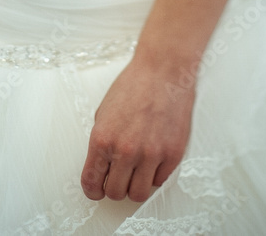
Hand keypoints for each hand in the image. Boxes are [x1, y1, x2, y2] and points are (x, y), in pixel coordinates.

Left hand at [80, 54, 194, 202]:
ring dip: (135, 186)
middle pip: (116, 193)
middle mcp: (125, 151)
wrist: (163, 72)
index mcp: (103, 140)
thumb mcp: (103, 113)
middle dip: (114, 188)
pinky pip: (159, 181)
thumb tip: (102, 166)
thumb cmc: (133, 86)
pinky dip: (154, 175)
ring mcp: (151, 155)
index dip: (93, 191)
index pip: (92, 182)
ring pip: (139, 194)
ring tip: (135, 173)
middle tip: (118, 178)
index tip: (96, 191)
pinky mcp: (173, 155)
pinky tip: (152, 160)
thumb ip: (102, 142)